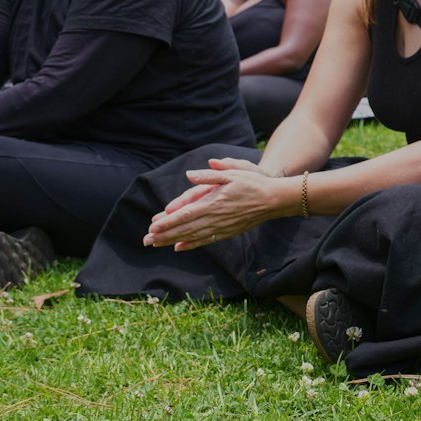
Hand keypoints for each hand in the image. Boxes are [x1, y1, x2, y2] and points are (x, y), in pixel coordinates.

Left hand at [142, 158, 289, 250]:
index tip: (153, 226)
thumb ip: (209, 175)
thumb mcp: (232, 173)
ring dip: (173, 241)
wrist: (273, 200)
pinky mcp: (227, 232)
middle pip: (185, 229)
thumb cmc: (252, 183)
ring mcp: (222, 227)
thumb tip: (189, 175)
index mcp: (214, 202)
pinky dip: (191, 244)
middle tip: (146, 240)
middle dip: (164, 235)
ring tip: (156, 245)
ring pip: (193, 236)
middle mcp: (216, 217)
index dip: (168, 222)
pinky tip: (179, 247)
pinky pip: (206, 240)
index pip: (186, 214)